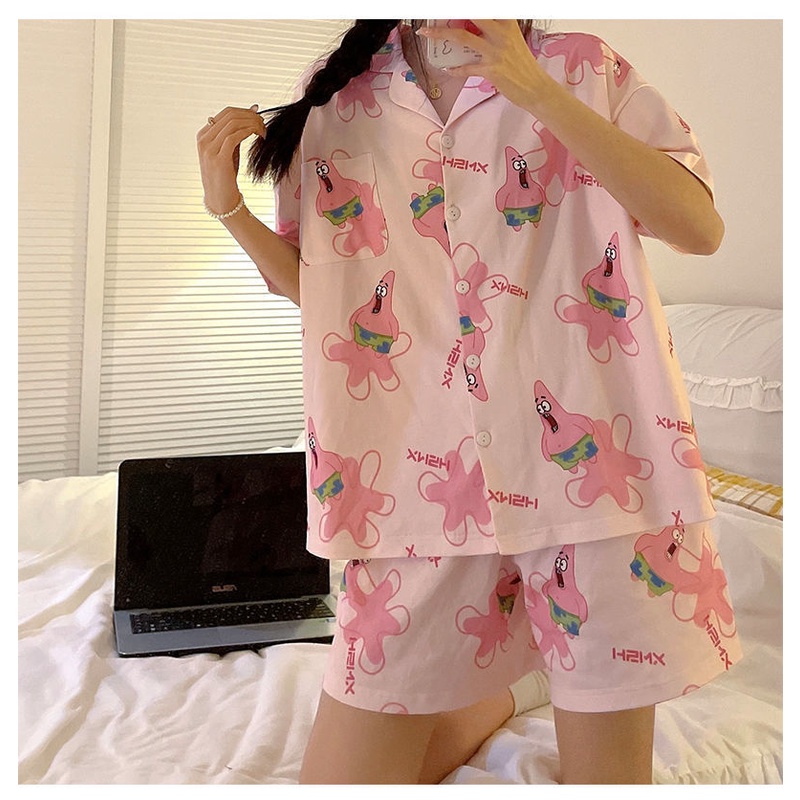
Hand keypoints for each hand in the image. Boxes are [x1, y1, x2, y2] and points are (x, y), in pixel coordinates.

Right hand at [196, 104, 264, 214]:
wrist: (220, 200)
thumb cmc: (226, 176)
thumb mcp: (230, 151)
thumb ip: (237, 133)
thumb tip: (253, 110)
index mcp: (203, 135)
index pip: (226, 113)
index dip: (245, 112)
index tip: (259, 117)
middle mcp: (203, 139)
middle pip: (230, 115)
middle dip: (250, 116)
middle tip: (263, 123)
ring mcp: (208, 148)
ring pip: (233, 124)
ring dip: (252, 124)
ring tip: (263, 131)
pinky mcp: (218, 158)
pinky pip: (235, 136)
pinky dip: (249, 132)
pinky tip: (258, 136)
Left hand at [417, 20, 547, 109]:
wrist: (536, 87)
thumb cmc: (523, 66)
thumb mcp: (512, 40)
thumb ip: (494, 32)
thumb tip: (472, 28)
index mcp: (507, 22)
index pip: (487, 7)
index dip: (468, 7)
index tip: (452, 7)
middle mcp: (501, 33)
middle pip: (472, 14)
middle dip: (450, 12)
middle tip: (434, 12)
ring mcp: (495, 51)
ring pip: (462, 37)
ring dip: (441, 34)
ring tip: (426, 34)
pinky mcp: (491, 70)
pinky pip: (467, 68)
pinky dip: (455, 69)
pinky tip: (448, 69)